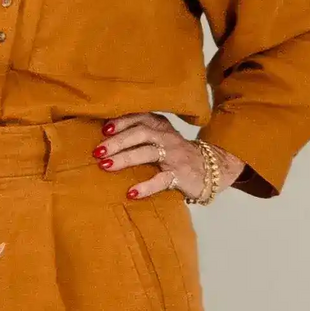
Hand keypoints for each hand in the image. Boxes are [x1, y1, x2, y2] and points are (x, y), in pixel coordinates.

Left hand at [98, 114, 240, 203]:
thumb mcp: (160, 138)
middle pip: (141, 133)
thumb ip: (139, 134)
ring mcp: (174, 156)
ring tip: (105, 166)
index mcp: (161, 126)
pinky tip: (131, 192)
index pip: (140, 118)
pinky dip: (146, 186)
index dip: (122, 122)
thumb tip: (103, 137)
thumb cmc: (176, 153)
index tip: (104, 130)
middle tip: (97, 151)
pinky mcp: (180, 175)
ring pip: (148, 153)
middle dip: (118, 141)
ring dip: (125, 159)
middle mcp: (167, 138)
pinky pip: (162, 180)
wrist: (212, 168)